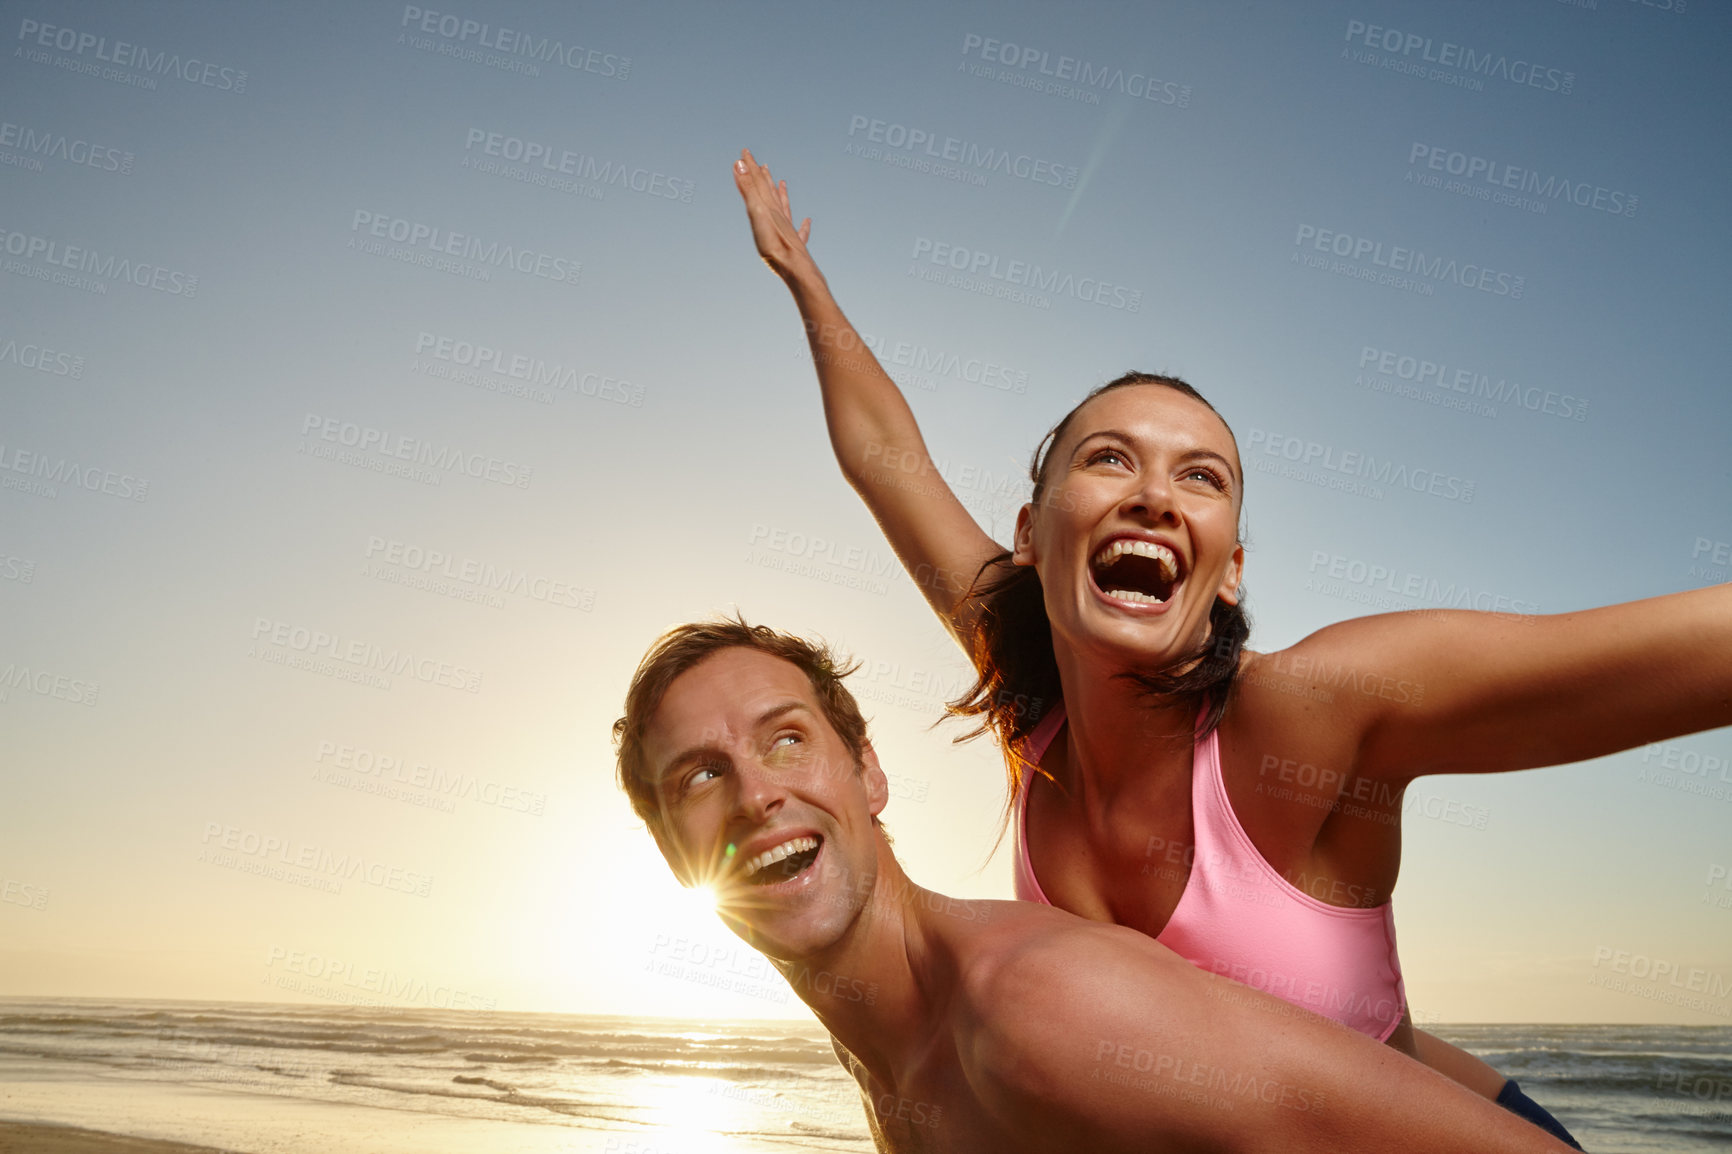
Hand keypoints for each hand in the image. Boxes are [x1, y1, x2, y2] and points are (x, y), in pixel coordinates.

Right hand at [734, 148, 814, 282]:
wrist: (795, 268)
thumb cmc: (774, 242)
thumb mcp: (756, 212)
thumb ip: (748, 188)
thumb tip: (740, 162)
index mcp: (769, 206)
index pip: (757, 181)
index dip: (750, 166)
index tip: (744, 152)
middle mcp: (780, 215)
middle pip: (770, 191)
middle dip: (763, 177)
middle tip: (760, 164)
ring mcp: (789, 229)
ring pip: (785, 207)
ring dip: (782, 194)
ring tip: (782, 183)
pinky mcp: (794, 245)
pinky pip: (800, 231)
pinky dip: (803, 225)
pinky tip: (808, 221)